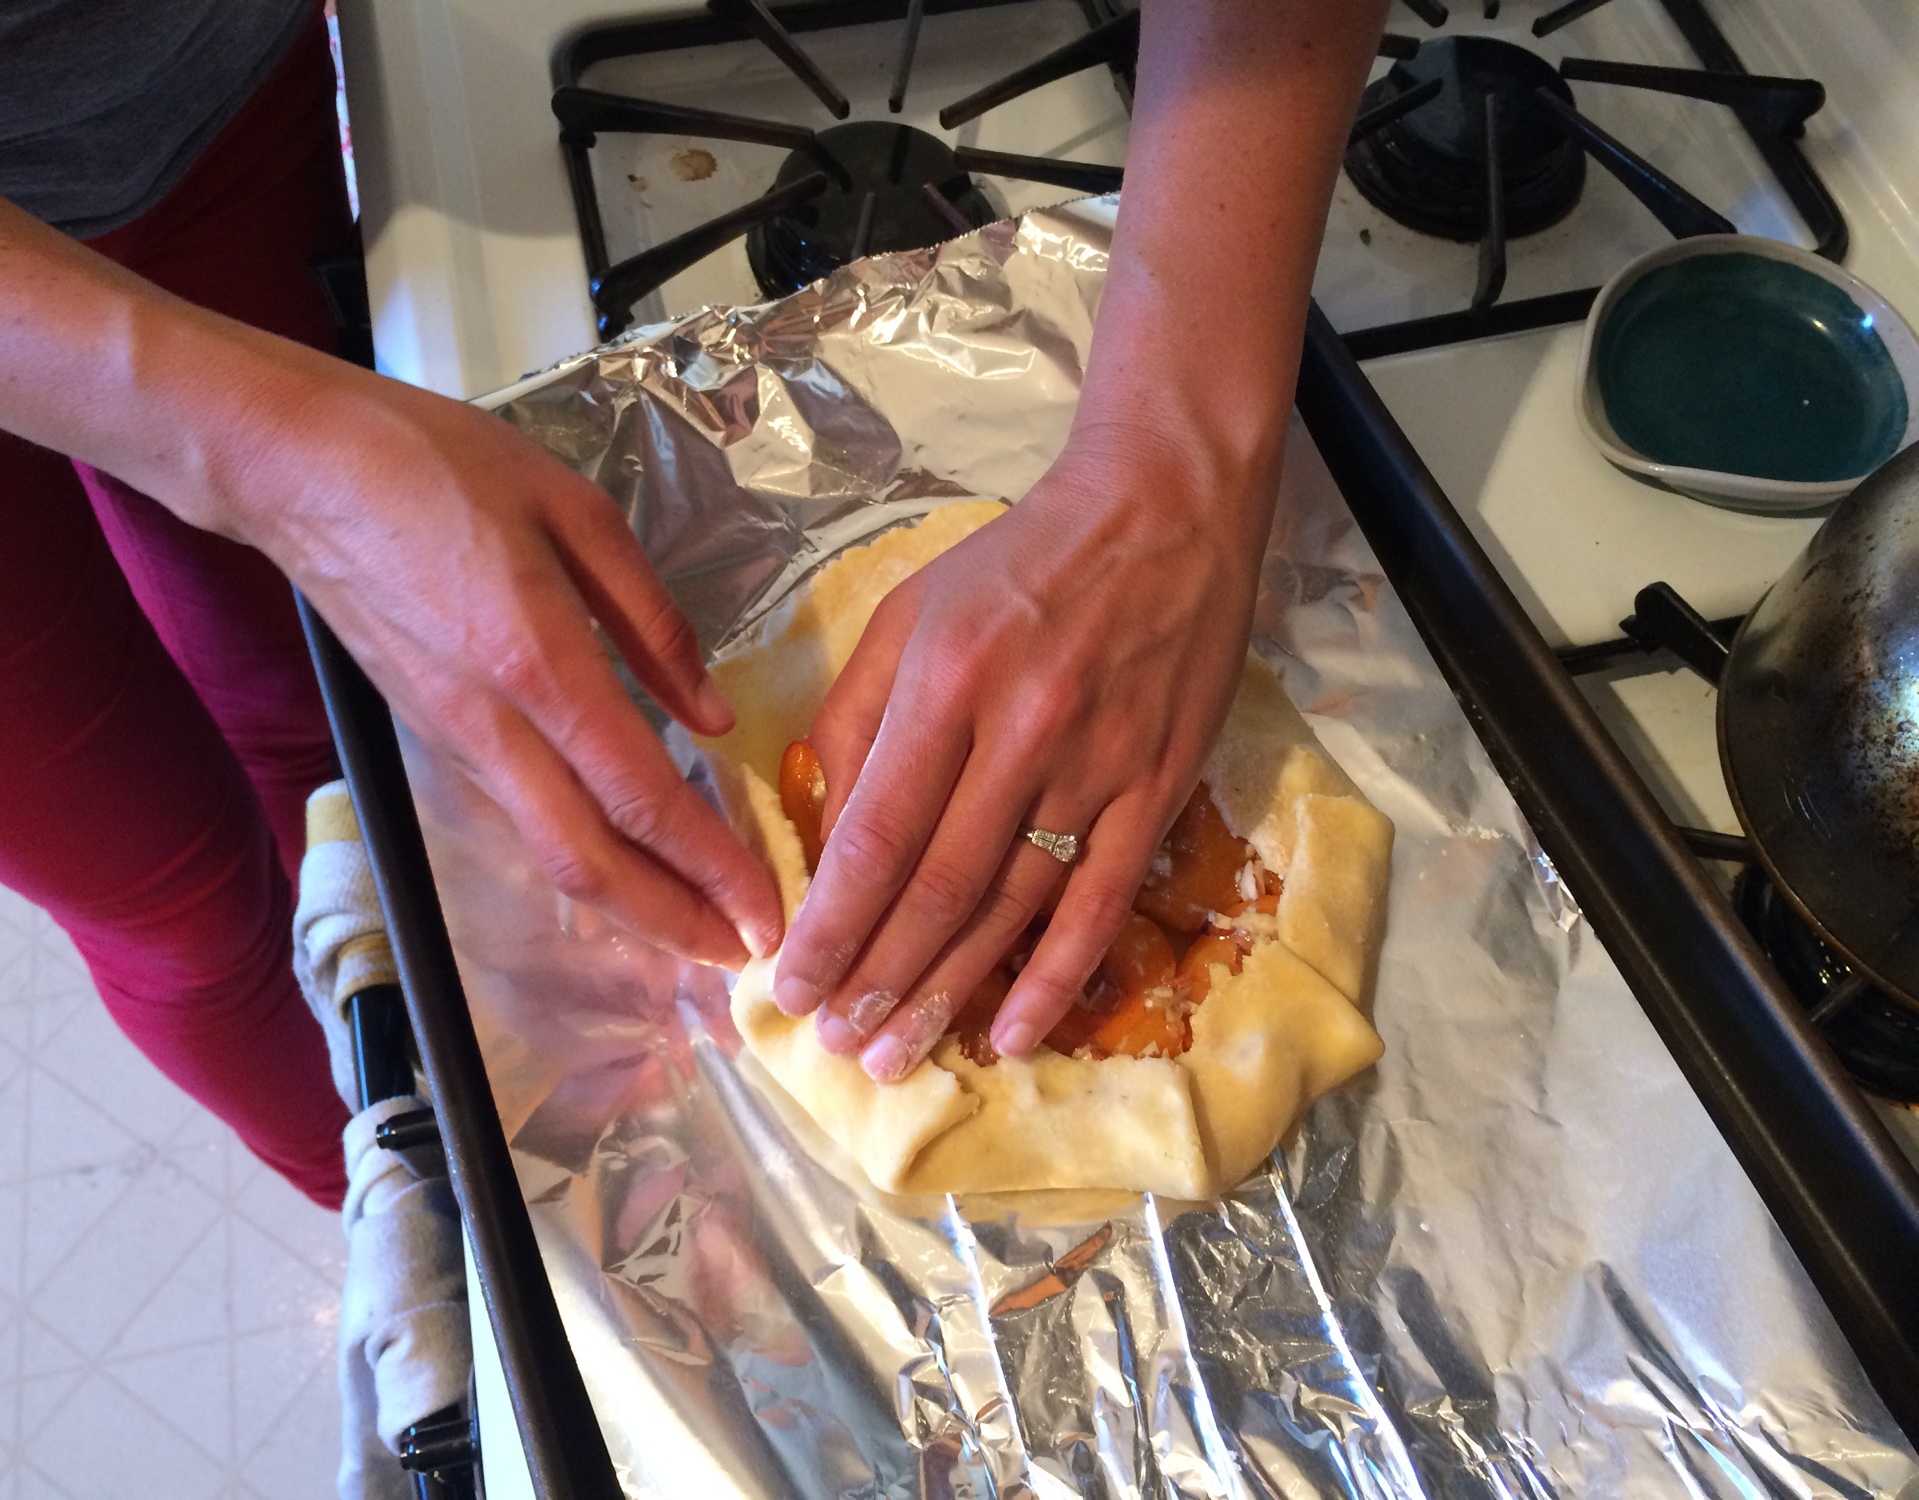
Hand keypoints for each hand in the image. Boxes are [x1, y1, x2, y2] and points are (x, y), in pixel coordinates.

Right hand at [227, 361, 783, 966]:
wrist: (294, 468)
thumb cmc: (437, 464)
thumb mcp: (574, 509)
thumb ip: (652, 619)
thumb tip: (713, 715)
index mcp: (539, 661)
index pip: (641, 795)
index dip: (711, 865)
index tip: (766, 911)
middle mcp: (494, 725)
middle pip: (589, 863)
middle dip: (674, 924)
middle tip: (745, 958)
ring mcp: (456, 741)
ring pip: (549, 856)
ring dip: (631, 907)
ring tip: (702, 929)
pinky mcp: (436, 738)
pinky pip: (522, 821)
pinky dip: (585, 862)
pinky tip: (631, 866)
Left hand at [768, 430, 1266, 1078]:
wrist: (1165, 509)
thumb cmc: (1020, 562)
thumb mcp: (911, 610)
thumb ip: (857, 716)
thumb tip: (824, 828)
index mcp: (947, 682)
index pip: (876, 833)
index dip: (832, 924)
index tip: (792, 988)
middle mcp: (1022, 732)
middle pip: (939, 887)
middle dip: (878, 978)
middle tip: (837, 1047)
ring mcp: (1099, 767)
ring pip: (1013, 908)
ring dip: (949, 992)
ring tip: (899, 1054)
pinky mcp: (1158, 789)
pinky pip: (1101, 904)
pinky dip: (1057, 978)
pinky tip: (1013, 1034)